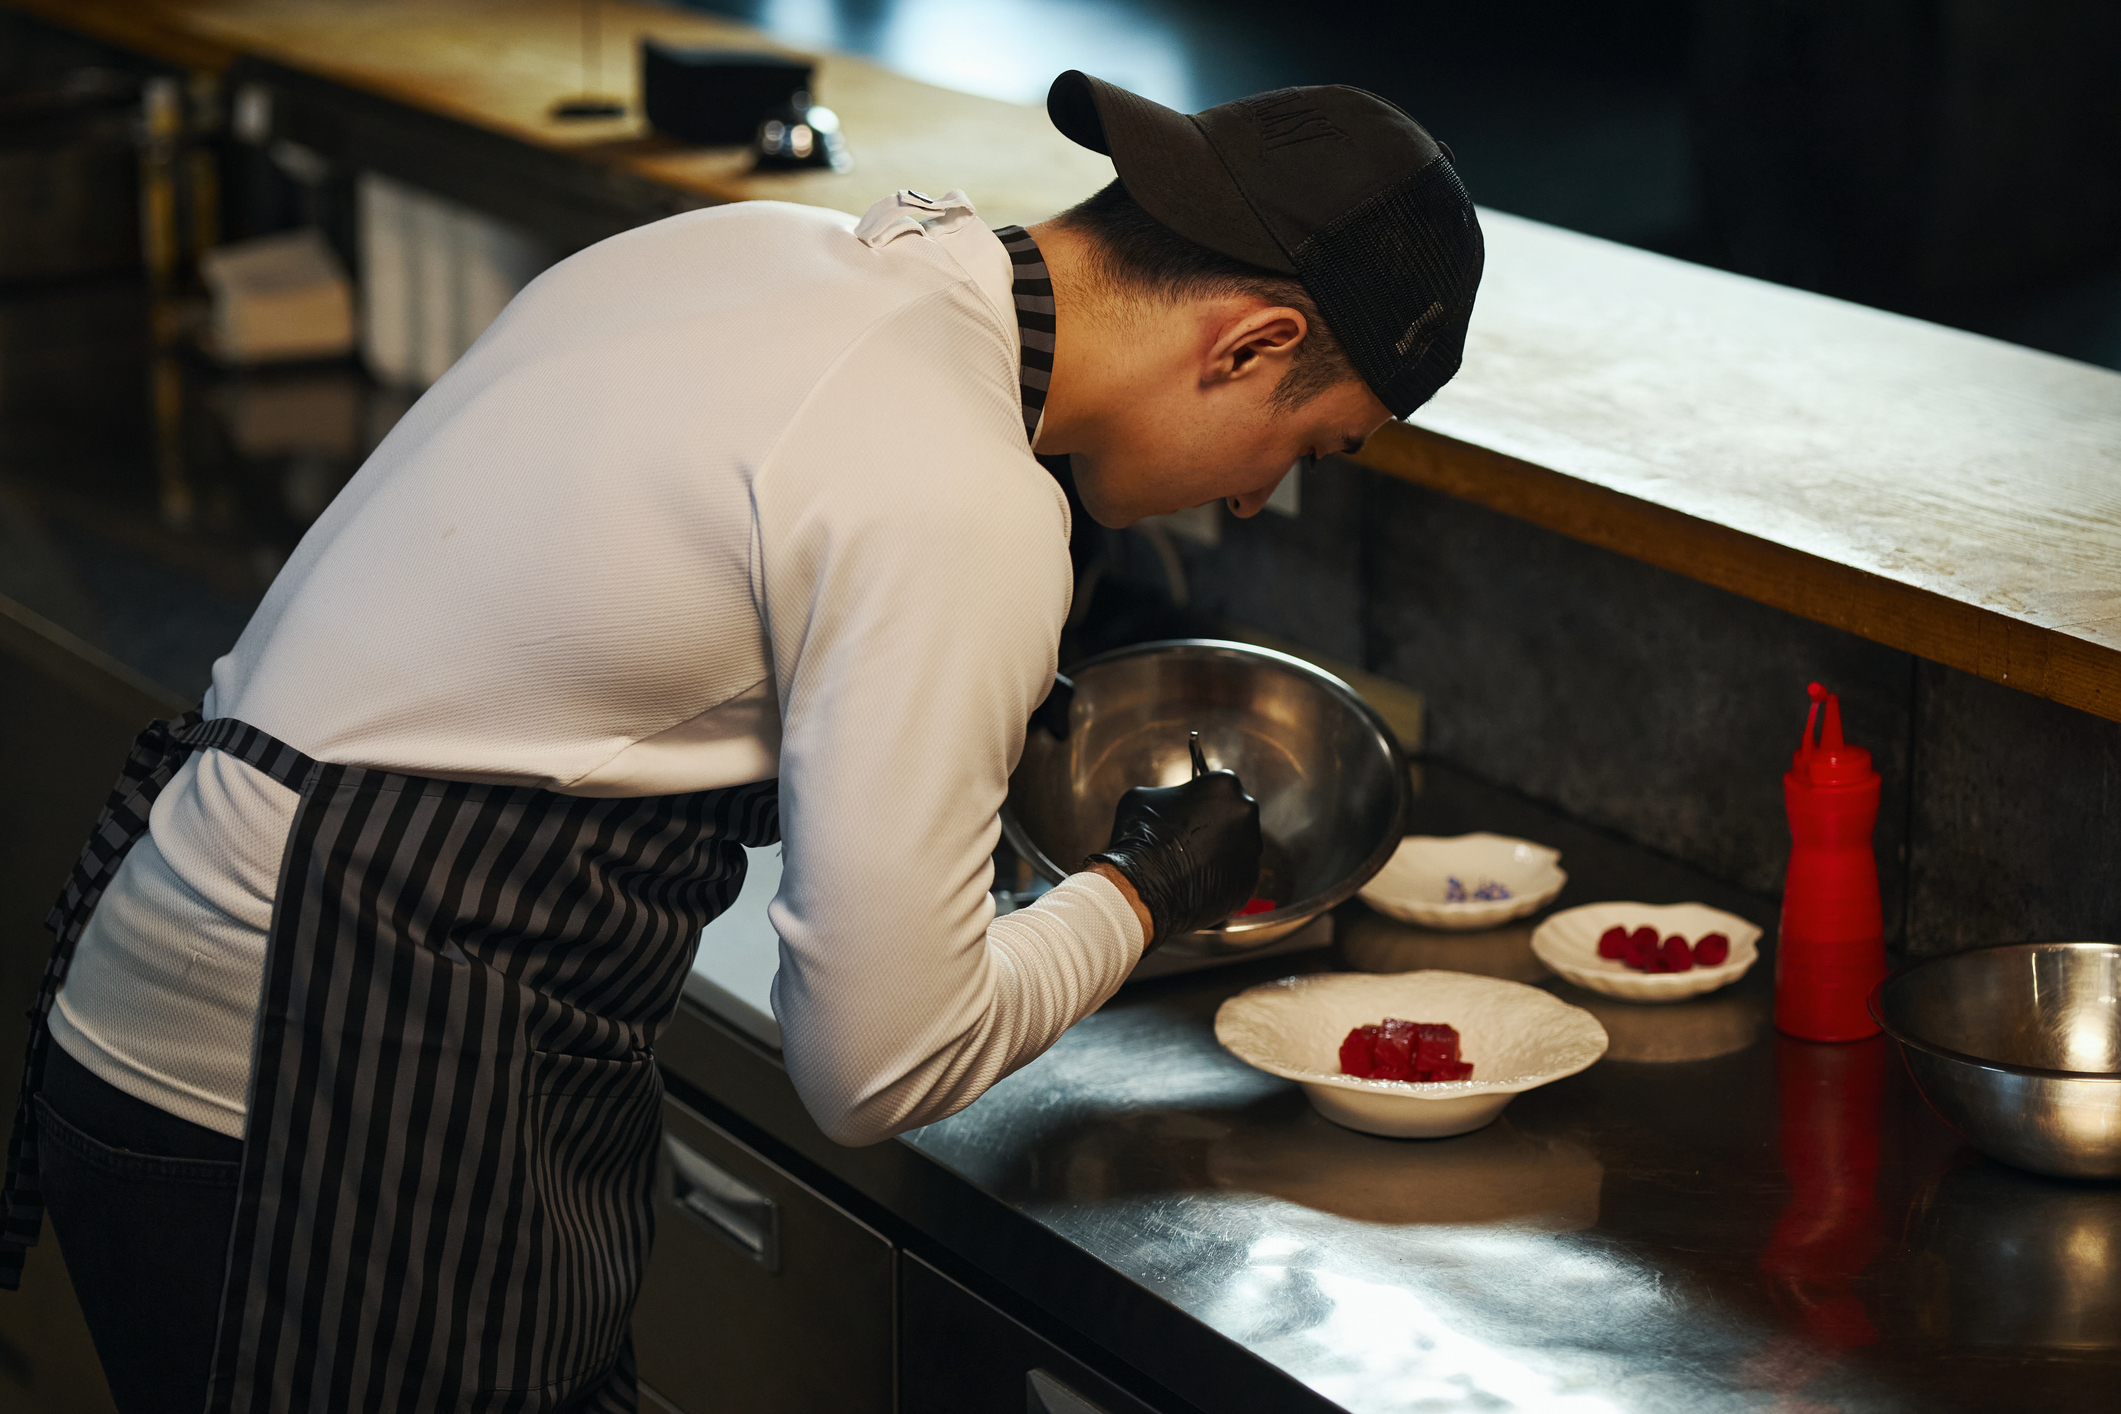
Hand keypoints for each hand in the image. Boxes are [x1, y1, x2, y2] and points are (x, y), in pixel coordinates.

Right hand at [1087, 769, 1261, 947]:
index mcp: (1224, 784)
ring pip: (1238, 847)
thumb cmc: (1142, 836)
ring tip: (1190, 864)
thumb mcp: (1142, 797)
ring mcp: (1253, 848)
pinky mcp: (1250, 880)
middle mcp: (1246, 811)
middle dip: (1216, 824)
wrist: (1144, 887)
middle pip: (1234, 814)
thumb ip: (1167, 795)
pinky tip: (1196, 882)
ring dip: (1220, 852)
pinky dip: (1221, 878)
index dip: (1202, 799)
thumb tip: (1172, 803)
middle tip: (1190, 838)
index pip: (1218, 786)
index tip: (1191, 810)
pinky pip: (1236, 876)